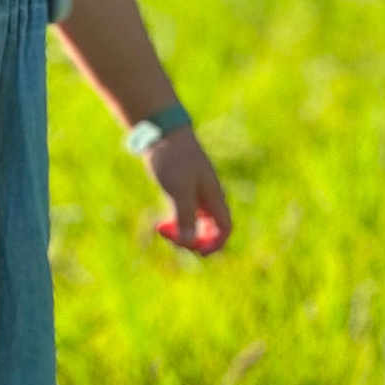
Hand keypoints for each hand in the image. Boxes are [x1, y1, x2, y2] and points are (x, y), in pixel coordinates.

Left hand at [142, 128, 231, 254]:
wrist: (161, 131)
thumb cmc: (173, 158)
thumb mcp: (179, 189)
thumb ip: (185, 216)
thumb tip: (189, 242)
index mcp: (213, 196)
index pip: (225, 228)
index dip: (215, 244)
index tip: (198, 252)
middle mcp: (207, 197)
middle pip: (209, 230)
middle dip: (192, 240)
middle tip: (169, 236)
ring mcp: (194, 193)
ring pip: (194, 224)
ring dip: (181, 233)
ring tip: (161, 229)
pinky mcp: (180, 189)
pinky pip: (183, 215)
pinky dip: (174, 223)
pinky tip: (160, 224)